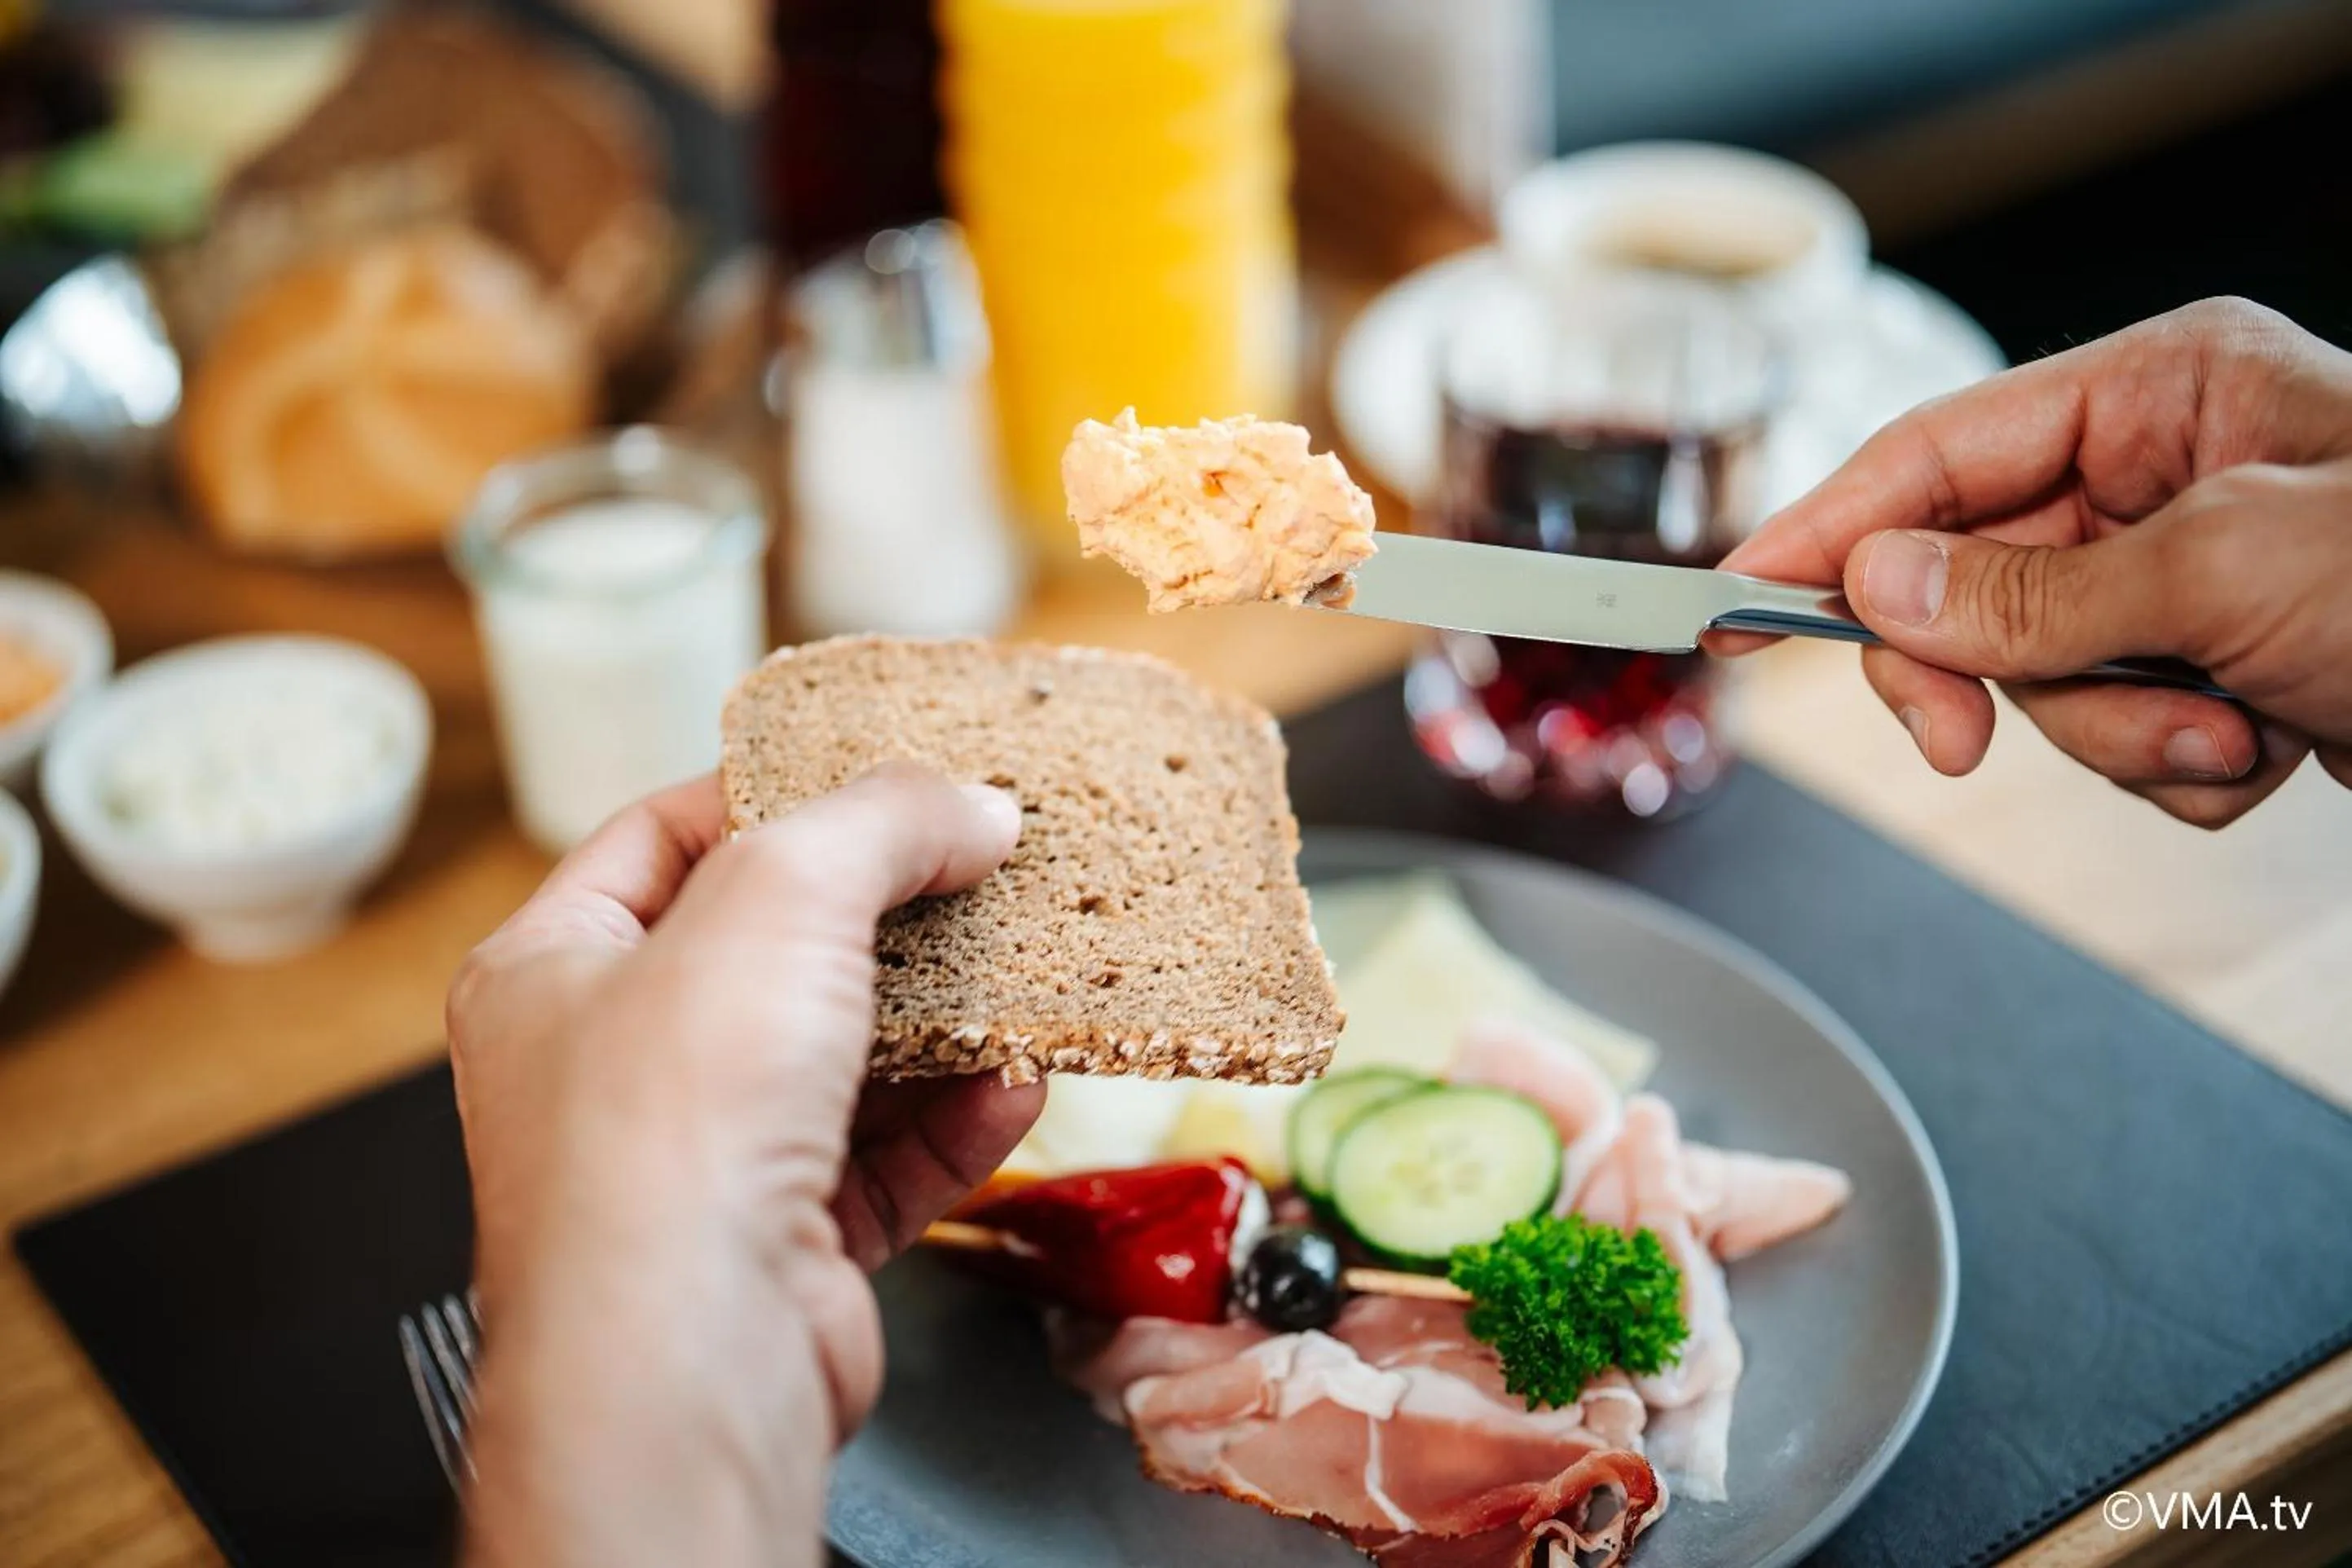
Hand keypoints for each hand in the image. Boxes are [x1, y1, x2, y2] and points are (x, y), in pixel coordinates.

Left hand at [447, 764, 1037, 1567]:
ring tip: (1020, 969)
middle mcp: (612, 1066)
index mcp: (551, 970)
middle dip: (884, 916)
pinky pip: (886, 1160)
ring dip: (941, 1022)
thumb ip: (881, 823)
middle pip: (769, 950)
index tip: (875, 774)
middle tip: (974, 869)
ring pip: (840, 1061)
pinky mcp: (782, 1242)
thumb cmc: (665, 1135)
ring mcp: (699, 1160)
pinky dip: (955, 1122)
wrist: (689, 1356)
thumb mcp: (779, 898)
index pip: (660, 837)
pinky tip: (1014, 1084)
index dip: (770, 795)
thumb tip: (969, 806)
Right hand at [1719, 297, 2351, 825]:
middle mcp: (2164, 472)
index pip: (1937, 453)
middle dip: (1992, 675)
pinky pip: (2120, 732)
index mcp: (2164, 391)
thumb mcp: (2223, 574)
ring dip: (2120, 736)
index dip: (1822, 527)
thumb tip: (1873, 587)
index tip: (1728, 596)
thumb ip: (2028, 590)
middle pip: (1970, 581)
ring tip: (2229, 734)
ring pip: (2044, 679)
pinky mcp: (2217, 665)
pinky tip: (2269, 750)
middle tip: (1966, 744)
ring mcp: (2188, 575)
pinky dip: (2180, 768)